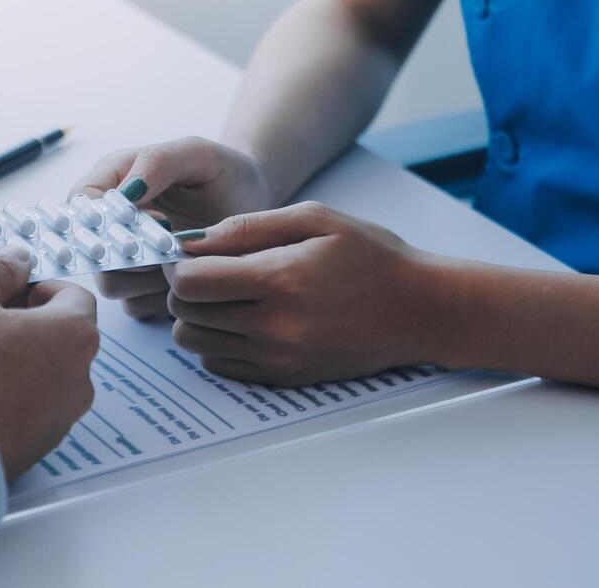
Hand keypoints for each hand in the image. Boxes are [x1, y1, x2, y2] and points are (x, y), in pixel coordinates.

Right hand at [0, 248, 98, 479]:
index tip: (10, 291)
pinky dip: (7, 398)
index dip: (39, 287)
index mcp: (73, 334)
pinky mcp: (37, 448)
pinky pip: (29, 410)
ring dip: (15, 362)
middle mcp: (79, 378)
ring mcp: (61, 418)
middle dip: (24, 325)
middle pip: (60, 336)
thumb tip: (17, 260)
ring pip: (44, 374)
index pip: (74, 295)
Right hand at [71, 136, 273, 318]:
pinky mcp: (144, 287)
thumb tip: (124, 195)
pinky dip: (162, 298)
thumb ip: (158, 162)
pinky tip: (190, 278)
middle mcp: (112, 223)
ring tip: (185, 259)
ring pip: (112, 284)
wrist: (251, 201)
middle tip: (166, 247)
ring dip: (148, 278)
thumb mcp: (196, 153)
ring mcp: (126, 259)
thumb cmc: (222, 170)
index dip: (103, 217)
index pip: (81, 202)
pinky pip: (137, 305)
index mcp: (113, 179)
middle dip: (127, 255)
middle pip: (91, 252)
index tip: (147, 220)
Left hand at [164, 201, 463, 385]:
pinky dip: (217, 341)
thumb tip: (192, 239)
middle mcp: (273, 328)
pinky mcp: (282, 378)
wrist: (418, 309)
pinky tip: (243, 318)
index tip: (191, 251)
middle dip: (186, 288)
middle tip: (208, 269)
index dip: (180, 262)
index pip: (189, 282)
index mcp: (278, 280)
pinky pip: (219, 364)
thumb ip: (247, 226)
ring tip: (226, 294)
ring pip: (195, 342)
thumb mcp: (314, 218)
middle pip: (184, 313)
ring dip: (198, 315)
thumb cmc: (371, 256)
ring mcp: (277, 359)